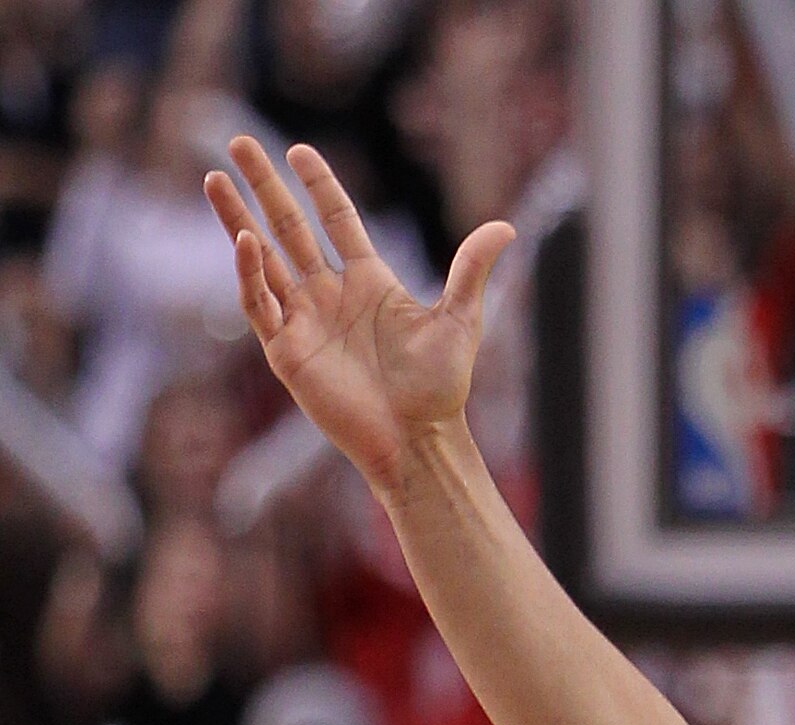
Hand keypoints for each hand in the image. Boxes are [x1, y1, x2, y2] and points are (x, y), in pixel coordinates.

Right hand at [206, 139, 515, 495]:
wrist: (418, 438)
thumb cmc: (440, 387)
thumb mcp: (460, 320)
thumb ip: (472, 270)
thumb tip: (506, 227)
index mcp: (370, 282)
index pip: (337, 220)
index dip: (319, 185)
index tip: (299, 151)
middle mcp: (331, 294)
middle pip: (289, 227)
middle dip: (265, 186)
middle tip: (239, 141)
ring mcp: (304, 319)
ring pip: (262, 258)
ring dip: (237, 219)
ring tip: (214, 178)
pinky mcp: (286, 349)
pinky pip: (260, 302)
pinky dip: (250, 273)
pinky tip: (244, 240)